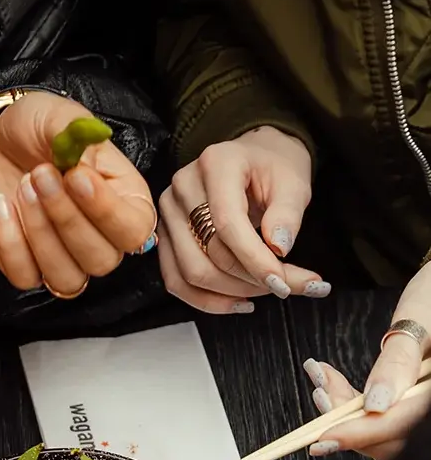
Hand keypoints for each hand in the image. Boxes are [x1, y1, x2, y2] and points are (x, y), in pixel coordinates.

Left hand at [0, 91, 157, 296]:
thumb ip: (77, 129)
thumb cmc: (38, 132)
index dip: (107, 212)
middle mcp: (101, 239)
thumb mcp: (58, 117)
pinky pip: (26, 277)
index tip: (76, 176)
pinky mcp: (28, 267)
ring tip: (23, 187)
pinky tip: (1, 204)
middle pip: (101, 260)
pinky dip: (10, 242)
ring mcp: (65, 259)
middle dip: (66, 218)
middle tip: (40, 173)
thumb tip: (93, 137)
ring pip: (67, 278)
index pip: (133, 230)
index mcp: (125, 201)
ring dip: (40, 233)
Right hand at [159, 127, 328, 314]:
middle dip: (250, 279)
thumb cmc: (273, 168)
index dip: (255, 259)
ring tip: (264, 290)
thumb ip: (288, 214)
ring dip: (232, 292)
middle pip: (210, 253)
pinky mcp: (166, 237)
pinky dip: (208, 300)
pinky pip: (178, 281)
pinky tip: (239, 301)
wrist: (253, 159)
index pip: (228, 223)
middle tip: (285, 286)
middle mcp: (184, 186)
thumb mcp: (294, 183)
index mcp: (216, 163)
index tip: (283, 282)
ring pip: (192, 273)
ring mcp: (169, 213)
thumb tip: (279, 248)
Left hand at [304, 267, 430, 459]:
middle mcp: (430, 406)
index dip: (362, 434)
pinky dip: (352, 404)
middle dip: (346, 423)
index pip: (401, 425)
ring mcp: (420, 408)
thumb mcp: (418, 318)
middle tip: (320, 390)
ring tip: (321, 379)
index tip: (324, 437)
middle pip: (390, 439)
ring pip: (381, 432)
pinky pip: (380, 417)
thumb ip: (398, 362)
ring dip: (343, 412)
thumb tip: (375, 405)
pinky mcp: (408, 404)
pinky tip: (332, 382)